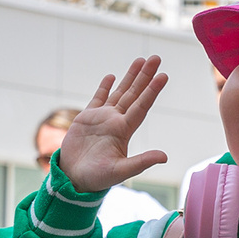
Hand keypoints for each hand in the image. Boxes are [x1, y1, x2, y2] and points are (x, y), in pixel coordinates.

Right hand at [55, 56, 171, 194]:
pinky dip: (104, 87)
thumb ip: (141, 162)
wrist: (73, 179)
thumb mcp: (120, 172)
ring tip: (140, 60)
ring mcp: (102, 118)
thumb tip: (164, 157)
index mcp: (124, 130)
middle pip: (134, 94)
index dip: (152, 91)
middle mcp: (116, 121)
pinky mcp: (86, 119)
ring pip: (119, 92)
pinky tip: (111, 76)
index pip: (142, 106)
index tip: (163, 76)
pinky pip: (98, 99)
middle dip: (145, 76)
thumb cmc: (97, 179)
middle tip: (156, 58)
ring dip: (130, 77)